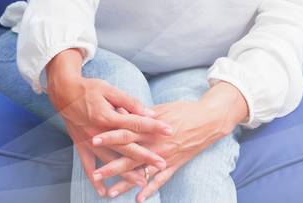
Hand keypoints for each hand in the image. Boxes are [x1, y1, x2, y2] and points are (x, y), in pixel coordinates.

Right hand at [44, 51, 173, 193]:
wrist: (63, 92)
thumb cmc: (89, 88)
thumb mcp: (110, 90)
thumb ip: (129, 102)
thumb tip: (148, 112)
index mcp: (107, 116)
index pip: (136, 123)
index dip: (154, 126)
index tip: (169, 130)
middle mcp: (99, 132)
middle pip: (126, 147)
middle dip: (146, 156)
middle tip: (162, 164)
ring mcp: (89, 141)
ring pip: (111, 160)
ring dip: (126, 172)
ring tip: (142, 180)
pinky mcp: (80, 146)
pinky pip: (88, 166)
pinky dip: (95, 179)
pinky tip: (103, 191)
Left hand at [92, 88, 241, 200]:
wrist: (209, 119)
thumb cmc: (184, 110)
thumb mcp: (161, 108)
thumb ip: (141, 114)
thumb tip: (121, 112)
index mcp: (150, 128)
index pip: (126, 132)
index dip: (109, 136)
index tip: (92, 139)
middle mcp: (156, 144)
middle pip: (130, 156)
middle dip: (111, 166)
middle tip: (96, 174)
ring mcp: (165, 156)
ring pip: (142, 172)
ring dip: (126, 183)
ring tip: (110, 193)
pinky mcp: (175, 164)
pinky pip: (161, 179)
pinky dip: (150, 189)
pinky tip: (139, 198)